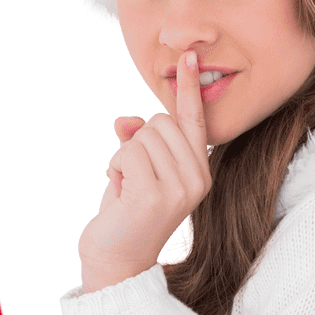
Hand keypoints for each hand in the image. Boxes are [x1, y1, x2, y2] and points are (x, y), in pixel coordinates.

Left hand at [78, 49, 211, 292]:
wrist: (116, 260)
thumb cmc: (126, 214)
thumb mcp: (137, 170)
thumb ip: (139, 141)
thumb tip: (125, 120)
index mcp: (199, 171)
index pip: (194, 121)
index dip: (188, 87)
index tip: (187, 55)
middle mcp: (197, 179)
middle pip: (160, 122)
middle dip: (137, 141)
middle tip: (134, 175)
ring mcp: (179, 188)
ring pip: (142, 136)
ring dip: (123, 157)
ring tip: (127, 187)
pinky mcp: (155, 195)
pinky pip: (127, 151)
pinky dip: (115, 166)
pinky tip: (120, 192)